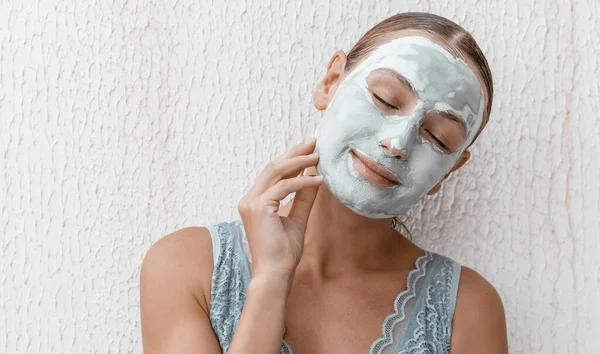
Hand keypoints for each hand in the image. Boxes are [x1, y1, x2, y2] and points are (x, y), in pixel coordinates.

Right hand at [238, 138, 322, 280]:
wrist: (276, 274)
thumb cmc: (284, 252)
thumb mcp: (298, 218)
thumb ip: (303, 198)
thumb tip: (314, 177)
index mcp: (255, 202)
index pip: (273, 173)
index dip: (291, 159)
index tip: (309, 149)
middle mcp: (249, 199)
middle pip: (273, 167)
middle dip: (295, 153)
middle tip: (314, 142)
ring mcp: (251, 203)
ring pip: (276, 172)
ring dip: (299, 162)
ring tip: (319, 156)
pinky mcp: (259, 208)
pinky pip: (284, 187)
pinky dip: (303, 181)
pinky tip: (318, 179)